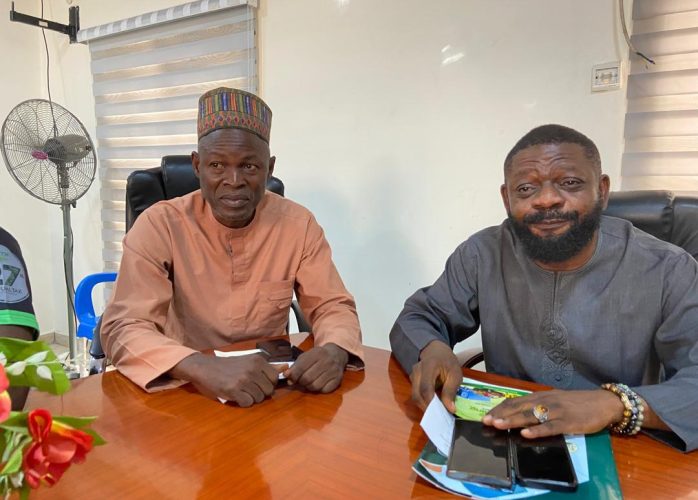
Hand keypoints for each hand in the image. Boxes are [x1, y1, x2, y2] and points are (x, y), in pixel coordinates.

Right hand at [170, 353, 286, 406]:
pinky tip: (235, 395)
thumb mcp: (249, 361)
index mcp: (258, 361)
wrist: (205, 367)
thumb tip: (286, 367)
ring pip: (258, 398)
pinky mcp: (233, 390)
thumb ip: (268, 367)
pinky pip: (247, 403)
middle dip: (260, 392)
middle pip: (268, 391)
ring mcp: (243, 380)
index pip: (275, 379)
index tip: (258, 383)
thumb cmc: (229, 365)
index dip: (268, 384)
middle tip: (248, 388)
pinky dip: (242, 402)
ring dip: (251, 398)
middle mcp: (252, 369)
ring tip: (241, 390)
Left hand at [284, 343, 347, 392]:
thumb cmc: (318, 356)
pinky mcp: (338, 380)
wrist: (336, 354)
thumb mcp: (306, 356)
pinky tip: (318, 383)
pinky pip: (324, 390)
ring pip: (315, 386)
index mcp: (317, 353)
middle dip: (301, 382)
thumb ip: (295, 366)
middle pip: (307, 378)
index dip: (293, 375)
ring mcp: (334, 371)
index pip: (301, 367)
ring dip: (309, 386)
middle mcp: (327, 361)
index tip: (290, 378)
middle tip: (301, 380)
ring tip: (309, 382)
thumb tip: (286, 376)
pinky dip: (319, 389)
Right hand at [410, 340, 461, 412]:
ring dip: (425, 406)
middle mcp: (416, 372)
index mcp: (428, 366)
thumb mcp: (455, 374)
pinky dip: (423, 402)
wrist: (435, 350)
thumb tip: (450, 409)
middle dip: (427, 408)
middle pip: (417, 395)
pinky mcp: (412, 381)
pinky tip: (433, 406)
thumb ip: (451, 391)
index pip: (426, 388)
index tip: (442, 412)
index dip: (431, 402)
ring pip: (415, 396)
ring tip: (437, 413)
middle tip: (440, 417)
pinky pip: (416, 394)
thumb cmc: (447, 361)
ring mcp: (412, 376)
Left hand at [482, 389, 624, 437]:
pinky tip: (526, 433)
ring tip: (498, 425)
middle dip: (501, 414)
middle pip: (519, 407)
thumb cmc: (577, 403)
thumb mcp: (554, 400)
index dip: (500, 408)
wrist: (603, 403)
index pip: (515, 401)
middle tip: (486, 421)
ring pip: (531, 416)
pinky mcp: (568, 422)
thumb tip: (517, 414)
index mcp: (541, 396)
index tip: (486, 415)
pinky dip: (537, 430)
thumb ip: (537, 406)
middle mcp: (546, 401)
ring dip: (513, 421)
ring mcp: (556, 411)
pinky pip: (550, 427)